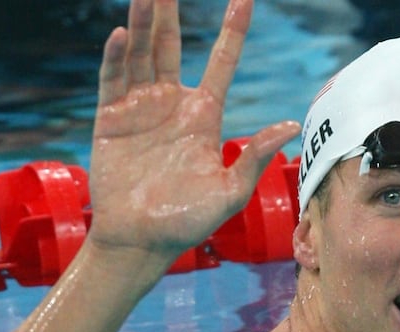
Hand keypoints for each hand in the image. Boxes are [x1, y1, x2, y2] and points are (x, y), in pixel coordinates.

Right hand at [87, 0, 299, 263]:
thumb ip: (253, 158)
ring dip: (142, 24)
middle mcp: (171, 104)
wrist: (141, 241)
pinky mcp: (110, 119)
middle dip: (168, 14)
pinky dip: (115, 57)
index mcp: (203, 115)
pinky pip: (113, 80)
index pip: (221, 62)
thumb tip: (289, 127)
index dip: (232, 30)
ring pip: (140, 54)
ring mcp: (139, 108)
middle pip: (169, 46)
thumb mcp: (229, 192)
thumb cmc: (188, 222)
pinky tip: (121, 34)